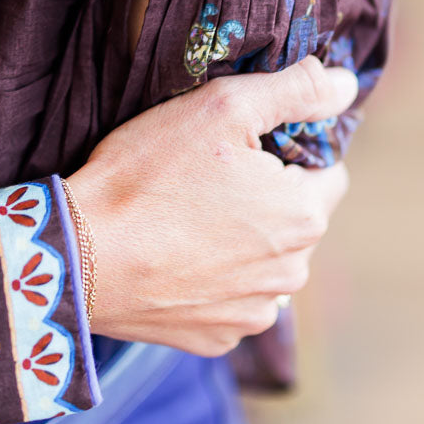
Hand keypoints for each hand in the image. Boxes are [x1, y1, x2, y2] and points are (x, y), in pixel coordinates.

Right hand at [69, 56, 355, 355]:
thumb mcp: (222, 106)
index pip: (327, 172)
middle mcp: (291, 274)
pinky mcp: (214, 339)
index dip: (288, 151)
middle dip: (264, 198)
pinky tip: (172, 257)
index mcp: (303, 216)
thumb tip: (346, 85)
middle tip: (205, 177)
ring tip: (184, 217)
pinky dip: (210, 279)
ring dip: (240, 241)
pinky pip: (228, 299)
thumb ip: (295, 91)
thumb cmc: (149, 173)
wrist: (78, 256)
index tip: (241, 147)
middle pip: (295, 219)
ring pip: (264, 263)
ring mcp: (252, 313)